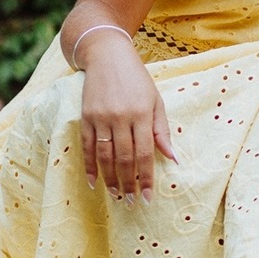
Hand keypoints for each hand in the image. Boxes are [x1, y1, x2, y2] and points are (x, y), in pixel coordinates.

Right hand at [79, 34, 177, 202]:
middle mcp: (121, 116)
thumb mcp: (155, 100)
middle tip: (132, 202)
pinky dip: (90, 166)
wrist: (107, 55)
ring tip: (117, 196)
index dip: (147, 177)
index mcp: (142, 113)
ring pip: (105, 156)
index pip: (146, 152)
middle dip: (129, 183)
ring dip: (111, 179)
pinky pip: (87, 146)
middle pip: (125, 158)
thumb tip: (172, 158)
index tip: (149, 197)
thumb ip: (162, 130)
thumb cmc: (136, 79)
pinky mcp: (85, 116)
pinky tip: (95, 182)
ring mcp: (101, 117)